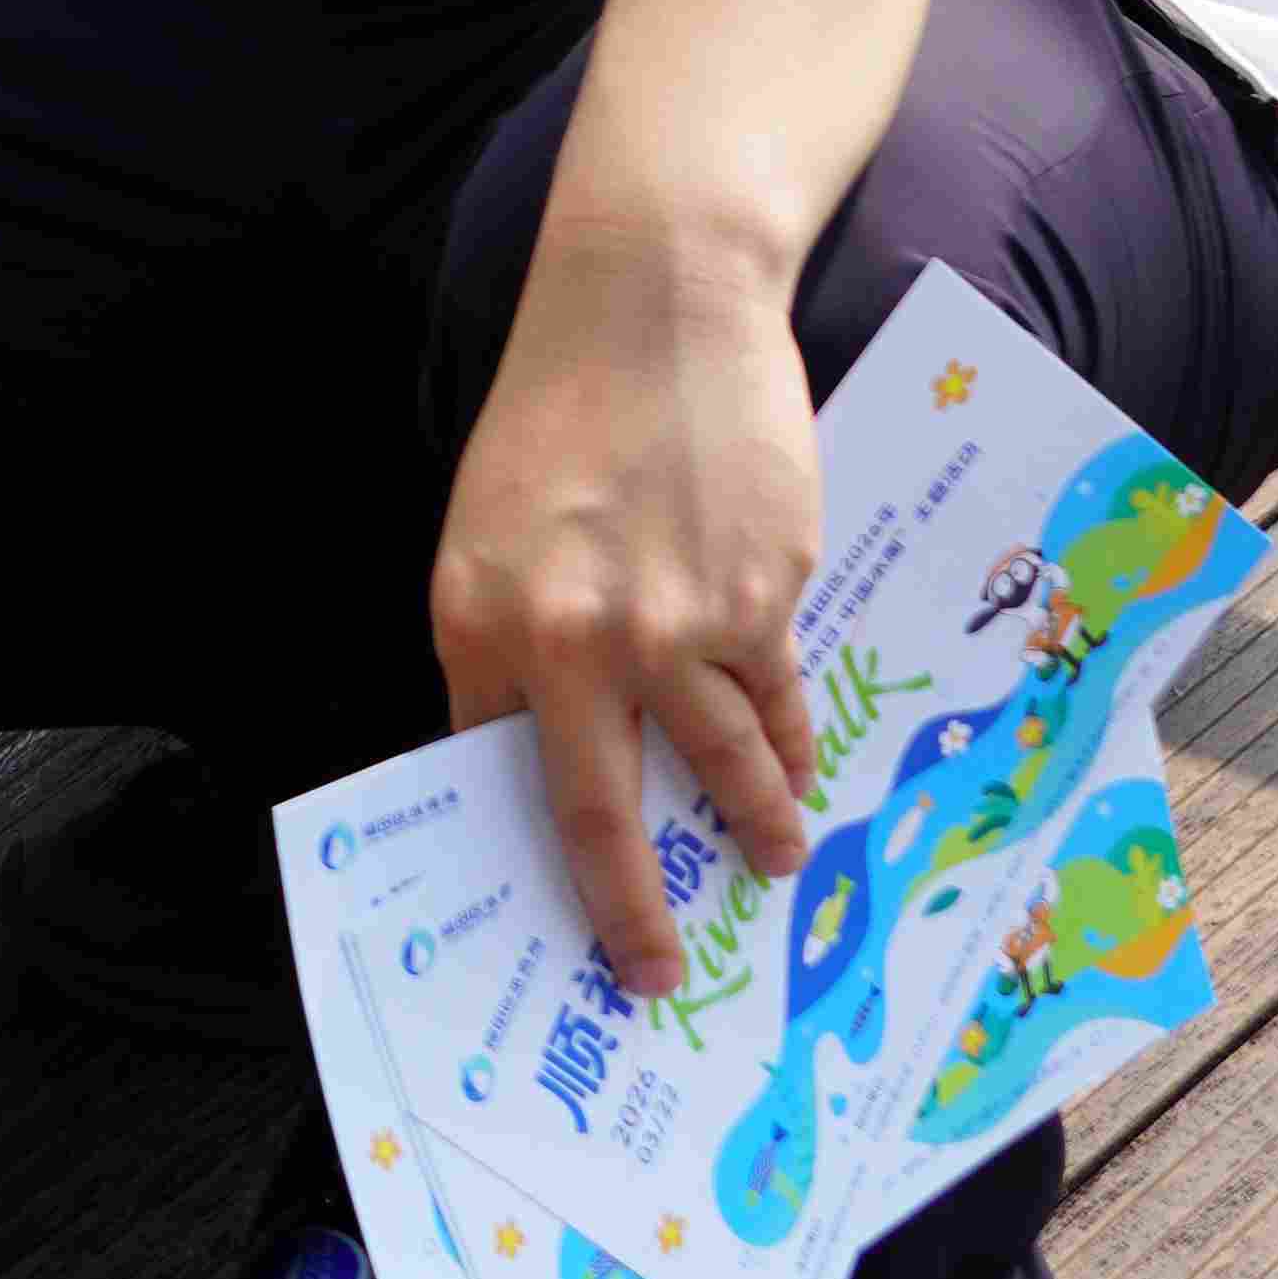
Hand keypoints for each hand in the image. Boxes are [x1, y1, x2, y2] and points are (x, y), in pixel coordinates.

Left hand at [431, 202, 825, 989]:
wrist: (652, 300)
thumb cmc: (562, 408)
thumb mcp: (489, 526)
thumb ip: (508, 638)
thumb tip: (533, 752)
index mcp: (478, 621)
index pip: (490, 772)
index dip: (523, 857)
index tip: (551, 933)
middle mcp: (568, 642)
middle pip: (600, 819)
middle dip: (631, 916)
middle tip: (654, 978)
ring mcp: (670, 628)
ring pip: (720, 771)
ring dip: (752, 829)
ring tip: (774, 863)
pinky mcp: (759, 600)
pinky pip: (776, 704)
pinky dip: (791, 744)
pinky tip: (800, 767)